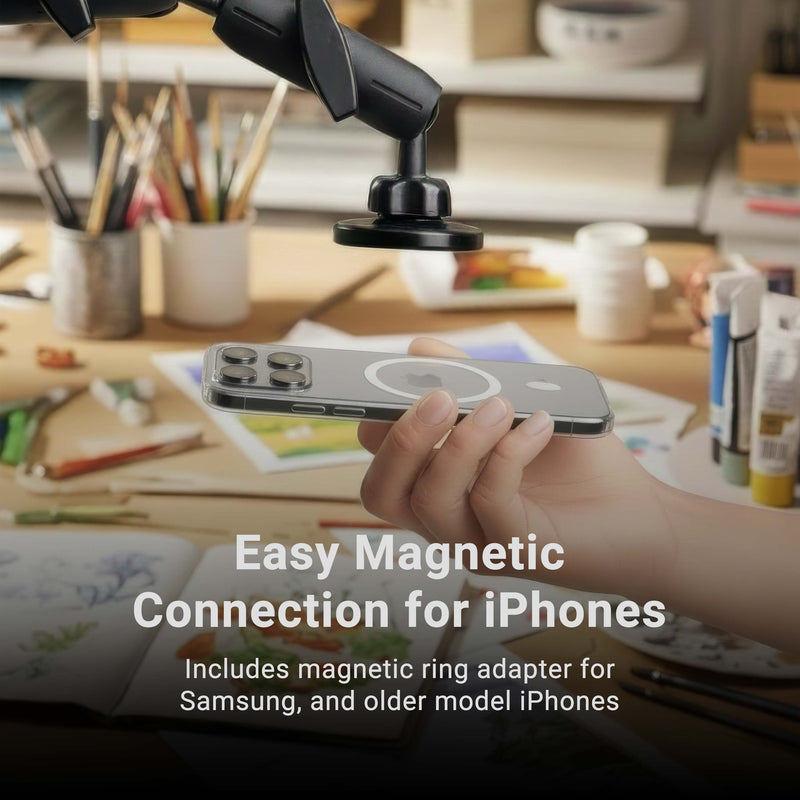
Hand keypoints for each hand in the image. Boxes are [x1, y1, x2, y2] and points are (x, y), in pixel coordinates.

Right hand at [358, 338, 676, 598]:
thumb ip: (467, 380)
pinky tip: (540, 424)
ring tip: (499, 404)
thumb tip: (418, 349)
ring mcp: (479, 542)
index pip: (380, 470)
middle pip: (383, 494)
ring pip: (431, 501)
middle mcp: (446, 520)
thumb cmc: (574, 461)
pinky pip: (491, 503)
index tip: (391, 383)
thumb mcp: (517, 407)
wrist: (644, 514)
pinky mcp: (519, 552)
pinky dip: (509, 454)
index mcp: (437, 489)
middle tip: (436, 396)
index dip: (375, 428)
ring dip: (460, 443)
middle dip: (401, 440)